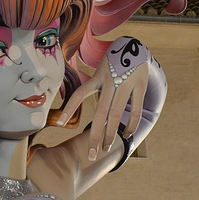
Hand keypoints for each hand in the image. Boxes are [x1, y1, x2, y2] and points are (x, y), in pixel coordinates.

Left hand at [57, 36, 149, 160]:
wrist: (134, 46)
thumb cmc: (113, 64)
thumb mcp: (100, 71)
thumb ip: (95, 88)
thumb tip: (88, 111)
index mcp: (97, 77)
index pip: (80, 93)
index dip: (69, 109)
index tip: (59, 124)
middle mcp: (109, 81)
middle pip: (100, 112)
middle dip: (95, 135)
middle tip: (91, 154)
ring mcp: (125, 83)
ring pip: (116, 114)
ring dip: (111, 134)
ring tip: (106, 147)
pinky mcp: (139, 86)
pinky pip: (134, 110)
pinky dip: (130, 125)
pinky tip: (126, 134)